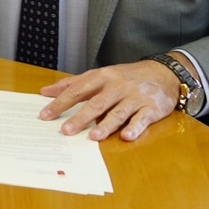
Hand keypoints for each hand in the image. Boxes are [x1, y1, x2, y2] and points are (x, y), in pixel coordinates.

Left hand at [38, 59, 180, 140]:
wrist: (163, 72)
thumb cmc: (126, 76)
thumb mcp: (100, 75)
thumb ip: (73, 83)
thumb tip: (45, 92)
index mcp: (102, 77)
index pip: (77, 90)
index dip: (60, 103)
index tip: (45, 115)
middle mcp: (117, 86)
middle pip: (96, 103)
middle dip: (80, 117)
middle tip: (66, 131)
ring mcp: (135, 97)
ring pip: (118, 112)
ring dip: (106, 125)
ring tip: (93, 136)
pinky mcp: (152, 107)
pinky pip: (142, 118)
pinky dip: (135, 127)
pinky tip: (126, 136)